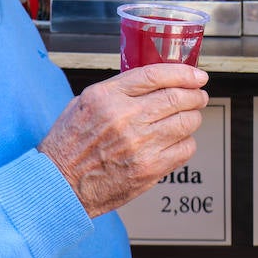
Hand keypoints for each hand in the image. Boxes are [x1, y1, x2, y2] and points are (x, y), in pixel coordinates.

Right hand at [39, 64, 208, 216]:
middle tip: (198, 96)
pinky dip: (187, 143)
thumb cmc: (69, 145)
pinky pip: (185, 149)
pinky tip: (177, 142)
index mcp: (107, 97)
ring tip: (189, 117)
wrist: (60, 185)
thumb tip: (153, 82)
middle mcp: (126, 117)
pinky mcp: (150, 169)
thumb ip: (117, 90)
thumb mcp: (83, 103)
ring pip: (186, 122)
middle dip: (195, 95)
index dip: (184, 73)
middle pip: (177, 97)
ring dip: (193, 117)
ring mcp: (140, 144)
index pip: (157, 75)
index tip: (196, 76)